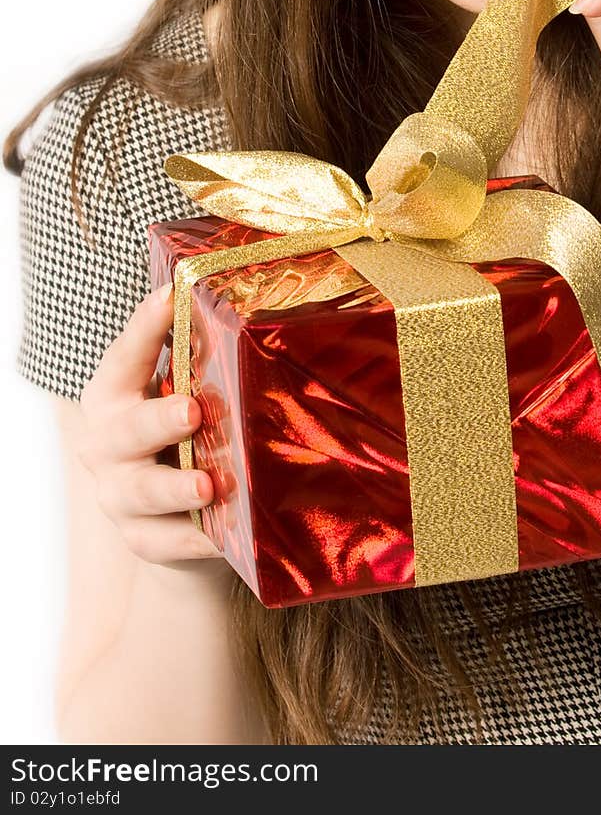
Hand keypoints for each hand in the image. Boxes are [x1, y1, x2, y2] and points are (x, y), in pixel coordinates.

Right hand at [78, 284, 226, 579]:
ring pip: (143, 492)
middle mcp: (106, 445)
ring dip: (175, 488)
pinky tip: (221, 536)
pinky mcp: (144, 541)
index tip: (170, 297)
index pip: (126, 356)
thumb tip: (254, 306)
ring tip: (209, 484)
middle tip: (193, 411)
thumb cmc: (187, 435)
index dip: (146, 327)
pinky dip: (194, 540)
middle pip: (127, 429)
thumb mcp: (186, 392)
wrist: (177, 520)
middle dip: (159, 420)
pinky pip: (165, 543)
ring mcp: (119, 497)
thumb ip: (202, 358)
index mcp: (113, 395)